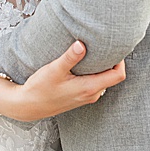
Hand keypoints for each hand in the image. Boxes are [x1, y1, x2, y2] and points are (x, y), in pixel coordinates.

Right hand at [0, 41, 125, 122]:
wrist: (28, 106)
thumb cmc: (40, 89)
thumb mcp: (54, 70)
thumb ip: (70, 57)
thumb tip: (82, 44)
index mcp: (89, 88)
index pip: (118, 75)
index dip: (121, 61)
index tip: (114, 48)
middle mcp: (92, 94)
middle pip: (113, 77)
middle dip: (112, 62)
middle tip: (107, 46)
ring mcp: (87, 97)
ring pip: (104, 80)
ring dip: (103, 68)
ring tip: (96, 53)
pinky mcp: (80, 96)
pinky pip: (95, 83)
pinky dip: (95, 73)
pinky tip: (85, 64)